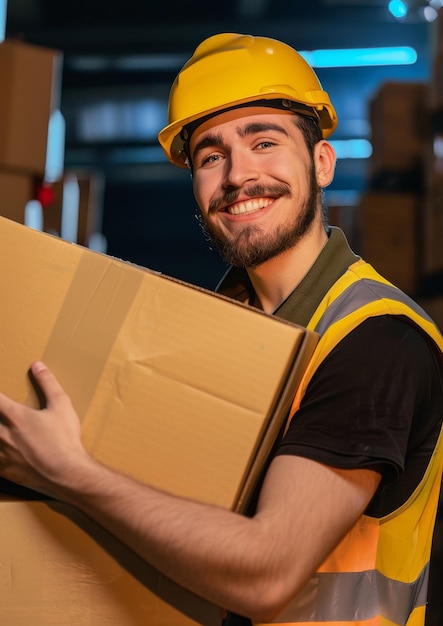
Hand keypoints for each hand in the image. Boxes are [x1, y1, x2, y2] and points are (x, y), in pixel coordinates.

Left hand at [0, 361, 88, 496]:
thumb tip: (37, 365)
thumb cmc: (65, 439)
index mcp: (15, 416)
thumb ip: (48, 383)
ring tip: (2, 432)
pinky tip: (2, 452)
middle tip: (1, 415)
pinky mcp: (4, 470)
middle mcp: (3, 434)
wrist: (67, 473)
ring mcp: (2, 454)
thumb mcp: (62, 405)